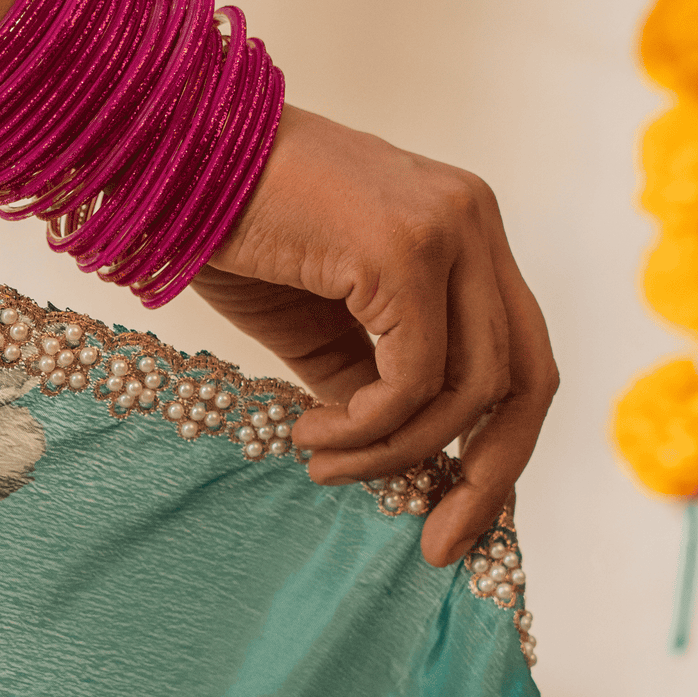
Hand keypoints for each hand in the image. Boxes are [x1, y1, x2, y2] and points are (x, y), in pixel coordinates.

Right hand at [196, 105, 558, 566]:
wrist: (170, 153)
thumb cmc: (231, 228)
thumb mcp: (317, 323)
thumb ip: (370, 383)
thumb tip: (406, 469)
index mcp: (465, 229)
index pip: (520, 353)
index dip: (499, 444)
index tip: (456, 514)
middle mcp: (474, 221)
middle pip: (527, 377)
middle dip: (490, 474)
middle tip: (439, 543)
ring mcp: (449, 230)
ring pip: (470, 388)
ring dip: (398, 452)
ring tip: (325, 463)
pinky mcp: (406, 250)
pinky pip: (413, 378)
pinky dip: (369, 427)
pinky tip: (312, 433)